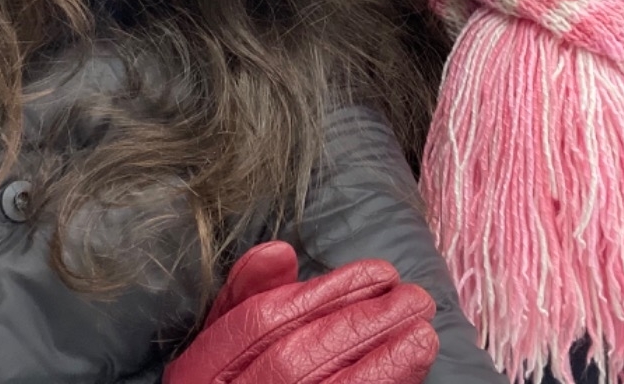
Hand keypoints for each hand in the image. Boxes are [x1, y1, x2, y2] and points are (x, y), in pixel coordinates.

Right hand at [163, 240, 437, 383]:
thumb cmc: (224, 382)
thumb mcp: (219, 339)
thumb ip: (244, 296)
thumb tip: (281, 252)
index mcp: (200, 370)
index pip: (260, 325)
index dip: (323, 295)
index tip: (380, 272)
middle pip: (292, 364)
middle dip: (358, 326)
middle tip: (416, 300)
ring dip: (379, 366)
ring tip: (424, 336)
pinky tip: (406, 375)